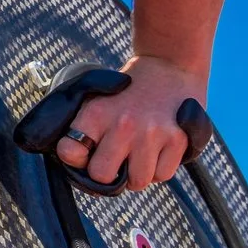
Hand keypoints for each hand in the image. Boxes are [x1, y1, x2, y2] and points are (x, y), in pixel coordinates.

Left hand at [54, 55, 203, 190]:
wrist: (170, 65)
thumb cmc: (129, 91)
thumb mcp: (98, 99)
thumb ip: (84, 129)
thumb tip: (78, 164)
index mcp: (96, 113)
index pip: (69, 151)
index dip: (77, 159)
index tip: (86, 154)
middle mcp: (122, 125)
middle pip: (102, 176)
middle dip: (108, 174)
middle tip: (116, 161)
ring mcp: (152, 134)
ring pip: (136, 182)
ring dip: (137, 174)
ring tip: (139, 154)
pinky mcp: (178, 140)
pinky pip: (163, 176)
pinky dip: (160, 169)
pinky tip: (158, 150)